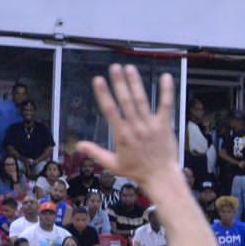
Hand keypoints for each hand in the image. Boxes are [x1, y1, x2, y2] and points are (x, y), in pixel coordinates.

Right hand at [75, 65, 178, 188]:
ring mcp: (151, 126)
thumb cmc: (137, 172)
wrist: (161, 178)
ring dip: (135, 83)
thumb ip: (95, 152)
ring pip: (142, 101)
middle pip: (126, 101)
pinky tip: (166, 77)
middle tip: (114, 67)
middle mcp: (135, 128)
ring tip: (129, 68)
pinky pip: (166, 106)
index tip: (98, 80)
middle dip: (119, 83)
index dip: (104, 94)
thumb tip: (78, 145)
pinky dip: (166, 91)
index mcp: (122, 135)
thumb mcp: (112, 164)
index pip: (110, 110)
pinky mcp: (165, 126)